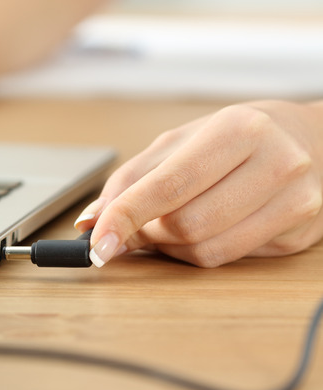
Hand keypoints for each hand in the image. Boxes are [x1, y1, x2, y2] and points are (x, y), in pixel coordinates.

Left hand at [74, 100, 322, 266]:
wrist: (310, 139)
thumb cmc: (235, 138)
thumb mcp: (179, 142)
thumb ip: (130, 179)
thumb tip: (89, 220)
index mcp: (238, 130)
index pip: (169, 185)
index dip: (125, 217)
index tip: (96, 241)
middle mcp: (275, 163)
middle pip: (186, 225)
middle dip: (148, 232)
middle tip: (134, 226)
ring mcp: (295, 202)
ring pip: (206, 251)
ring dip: (171, 247)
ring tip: (168, 225)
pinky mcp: (299, 234)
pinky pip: (228, 259)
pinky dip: (198, 253)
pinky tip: (201, 230)